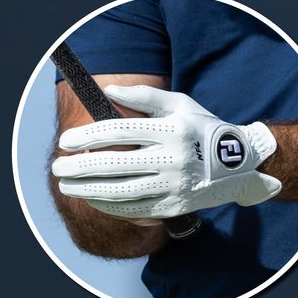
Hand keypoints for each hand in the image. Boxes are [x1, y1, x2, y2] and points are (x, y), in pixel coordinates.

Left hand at [52, 85, 280, 218]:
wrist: (240, 166)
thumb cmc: (204, 129)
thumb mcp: (181, 105)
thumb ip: (145, 96)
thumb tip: (108, 90)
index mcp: (173, 129)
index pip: (121, 131)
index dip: (88, 137)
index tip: (66, 142)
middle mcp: (175, 158)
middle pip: (116, 163)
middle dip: (80, 166)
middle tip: (57, 167)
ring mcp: (175, 185)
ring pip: (122, 190)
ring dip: (88, 190)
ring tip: (67, 186)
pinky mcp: (175, 206)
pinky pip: (135, 208)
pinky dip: (110, 205)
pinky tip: (93, 199)